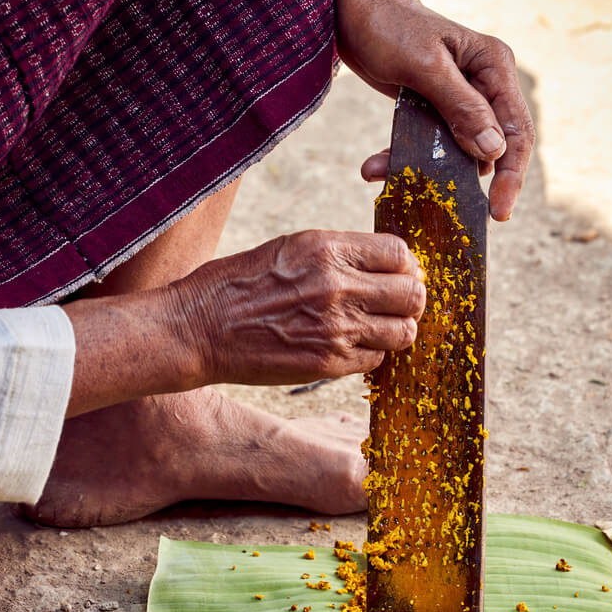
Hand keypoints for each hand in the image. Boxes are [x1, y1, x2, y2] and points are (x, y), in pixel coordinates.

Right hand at [172, 230, 426, 385]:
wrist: (200, 329)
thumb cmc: (238, 284)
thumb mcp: (289, 248)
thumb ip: (337, 254)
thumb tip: (381, 265)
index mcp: (327, 249)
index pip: (399, 253)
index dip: (405, 266)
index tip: (398, 275)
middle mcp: (337, 287)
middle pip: (411, 294)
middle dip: (410, 299)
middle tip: (397, 304)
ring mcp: (336, 329)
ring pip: (403, 332)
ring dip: (396, 330)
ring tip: (379, 329)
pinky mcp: (328, 363)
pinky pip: (376, 360)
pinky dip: (371, 355)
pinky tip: (352, 347)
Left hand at [336, 0, 533, 221]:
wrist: (354, 4)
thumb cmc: (388, 24)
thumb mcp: (424, 66)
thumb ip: (460, 107)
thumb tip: (494, 151)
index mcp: (494, 67)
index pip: (516, 131)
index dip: (512, 175)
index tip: (499, 212)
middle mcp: (485, 83)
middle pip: (493, 146)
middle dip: (468, 180)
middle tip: (458, 216)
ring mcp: (461, 97)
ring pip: (457, 150)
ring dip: (424, 170)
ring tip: (380, 172)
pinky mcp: (434, 106)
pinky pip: (430, 144)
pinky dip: (405, 158)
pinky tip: (374, 166)